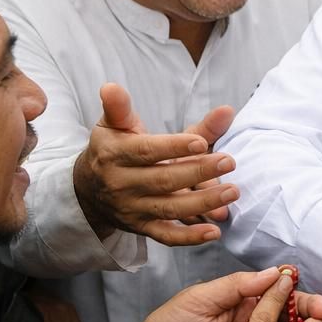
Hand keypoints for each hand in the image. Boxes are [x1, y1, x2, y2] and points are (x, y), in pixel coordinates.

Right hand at [72, 83, 238, 245]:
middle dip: (198, 171)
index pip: (146, 151)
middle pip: (163, 180)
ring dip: (203, 203)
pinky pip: (166, 236)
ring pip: (169, 209)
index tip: (201, 142)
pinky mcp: (140, 228)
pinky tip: (215, 232)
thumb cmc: (112, 147)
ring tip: (233, 191)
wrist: (88, 188)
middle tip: (230, 161)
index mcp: (113, 154)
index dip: (173, 147)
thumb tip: (113, 83)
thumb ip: (124, 107)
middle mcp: (120, 184)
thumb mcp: (115, 124)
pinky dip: (189, 238)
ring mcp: (131, 209)